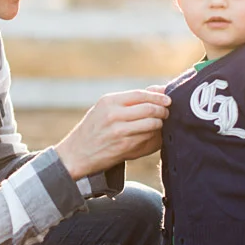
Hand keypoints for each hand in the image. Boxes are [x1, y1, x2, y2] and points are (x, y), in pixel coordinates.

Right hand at [56, 89, 170, 179]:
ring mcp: (119, 131)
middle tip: (167, 112)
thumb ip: (128, 100)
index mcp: (108, 101)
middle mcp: (113, 114)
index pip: (140, 94)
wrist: (76, 154)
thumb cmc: (93, 129)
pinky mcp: (124, 146)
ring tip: (161, 124)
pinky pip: (148, 138)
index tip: (168, 99)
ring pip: (152, 123)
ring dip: (161, 124)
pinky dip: (155, 136)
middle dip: (163, 110)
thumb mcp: (104, 109)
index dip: (158, 96)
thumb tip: (158, 90)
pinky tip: (154, 136)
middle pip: (149, 108)